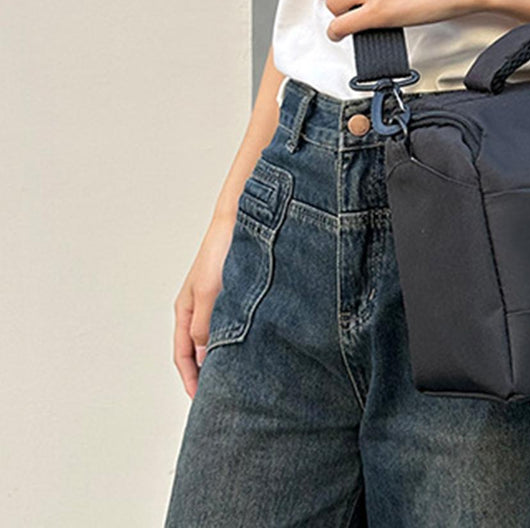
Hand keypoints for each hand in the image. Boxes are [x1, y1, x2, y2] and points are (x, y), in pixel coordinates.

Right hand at [172, 214, 234, 398]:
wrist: (242, 218)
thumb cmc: (222, 249)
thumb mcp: (210, 291)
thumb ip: (205, 324)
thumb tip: (204, 357)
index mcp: (186, 309)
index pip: (182, 354)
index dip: (191, 379)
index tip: (202, 402)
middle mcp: (199, 308)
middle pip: (199, 351)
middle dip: (207, 375)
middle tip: (223, 398)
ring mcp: (217, 301)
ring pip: (217, 339)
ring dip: (225, 358)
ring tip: (240, 380)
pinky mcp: (236, 294)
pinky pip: (233, 325)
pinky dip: (238, 340)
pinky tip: (255, 349)